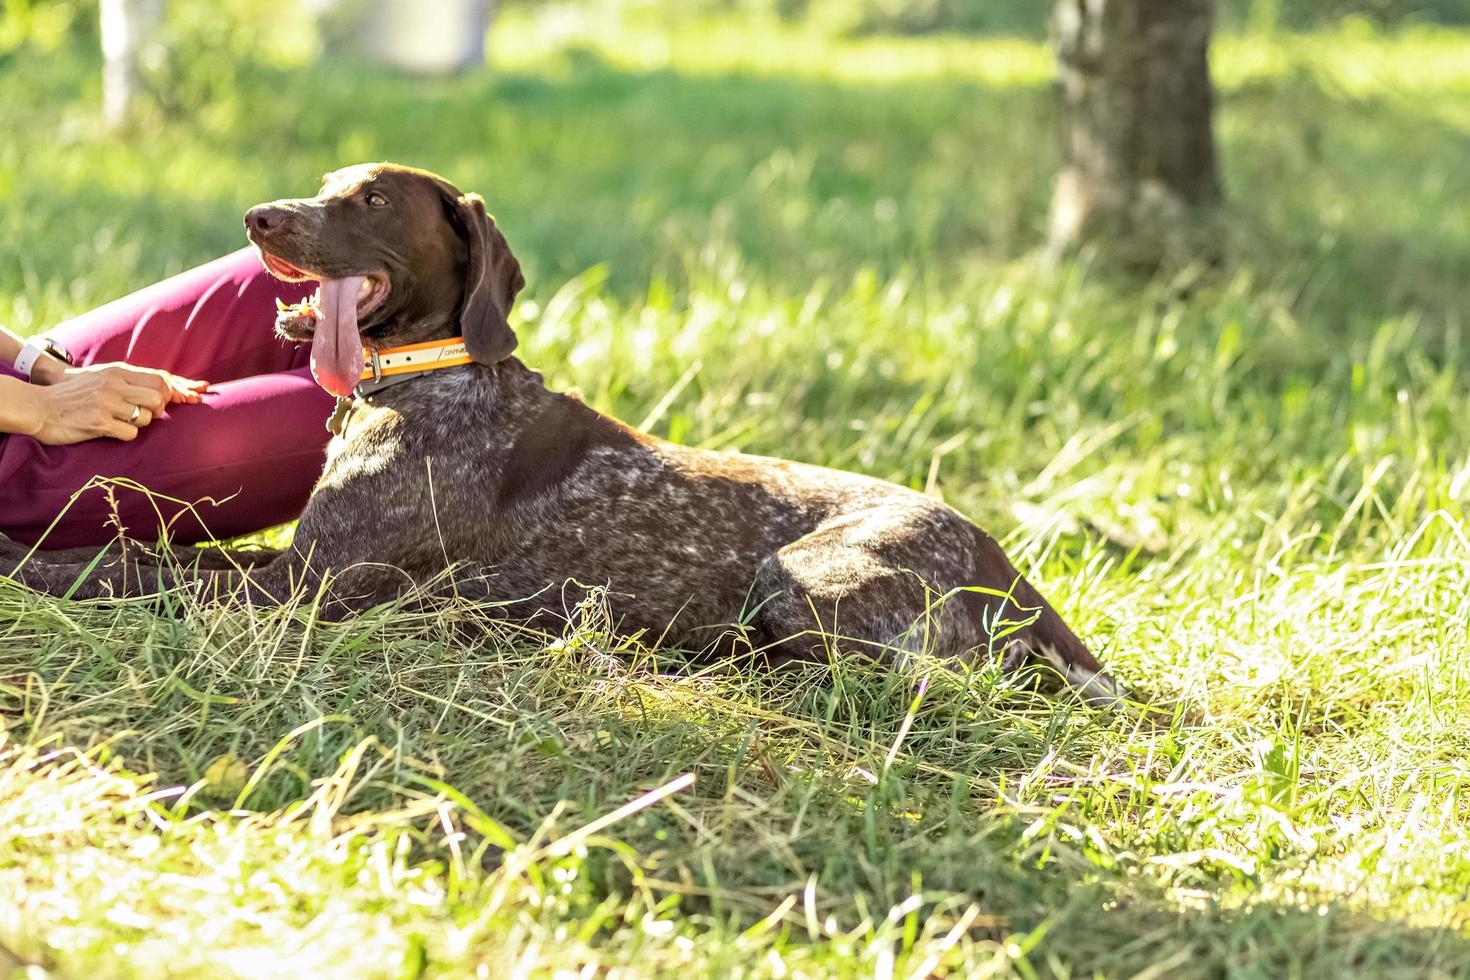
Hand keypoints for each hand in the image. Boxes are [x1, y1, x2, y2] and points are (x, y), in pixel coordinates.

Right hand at [21, 363, 209, 444]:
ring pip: (147, 417)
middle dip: (158, 410)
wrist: (39, 407)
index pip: (159, 379)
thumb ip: (128, 380)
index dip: (175, 391)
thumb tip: (165, 386)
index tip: (188, 399)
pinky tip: (109, 431)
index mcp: (117, 372)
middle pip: (159, 398)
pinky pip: (130, 434)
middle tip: (145, 415)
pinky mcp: (99, 423)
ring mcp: (107, 403)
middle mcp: (114, 384)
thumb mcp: (101, 378)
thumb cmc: (74, 395)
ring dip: (140, 423)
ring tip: (120, 421)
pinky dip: (125, 435)